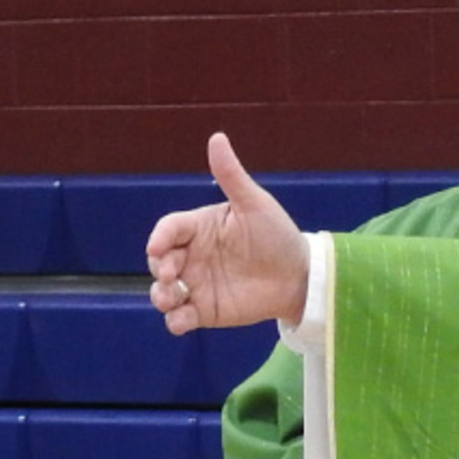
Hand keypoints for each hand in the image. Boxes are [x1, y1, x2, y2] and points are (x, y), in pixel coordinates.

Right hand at [147, 132, 312, 333]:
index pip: (169, 229)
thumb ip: (232, 176)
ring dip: (160, 295)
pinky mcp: (205, 310)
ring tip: (171, 298)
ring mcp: (196, 283)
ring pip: (163, 291)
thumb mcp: (255, 204)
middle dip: (159, 267)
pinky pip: (180, 318)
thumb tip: (217, 137)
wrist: (300, 276)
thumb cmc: (277, 235)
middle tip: (170, 274)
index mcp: (199, 227)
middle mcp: (192, 255)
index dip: (160, 237)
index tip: (158, 246)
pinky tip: (184, 320)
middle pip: (160, 261)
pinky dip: (176, 321)